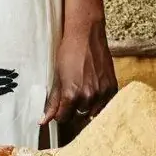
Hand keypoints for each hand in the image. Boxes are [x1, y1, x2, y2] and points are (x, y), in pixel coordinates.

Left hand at [45, 5, 113, 127]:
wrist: (86, 35)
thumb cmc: (69, 52)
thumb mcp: (57, 77)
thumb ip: (52, 102)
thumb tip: (43, 120)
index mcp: (72, 95)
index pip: (63, 118)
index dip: (60, 113)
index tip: (60, 107)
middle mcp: (88, 97)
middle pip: (78, 116)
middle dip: (73, 109)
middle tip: (71, 96)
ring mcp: (102, 93)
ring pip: (92, 112)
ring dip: (86, 107)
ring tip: (83, 92)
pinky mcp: (112, 88)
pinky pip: (105, 104)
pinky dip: (99, 101)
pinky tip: (93, 90)